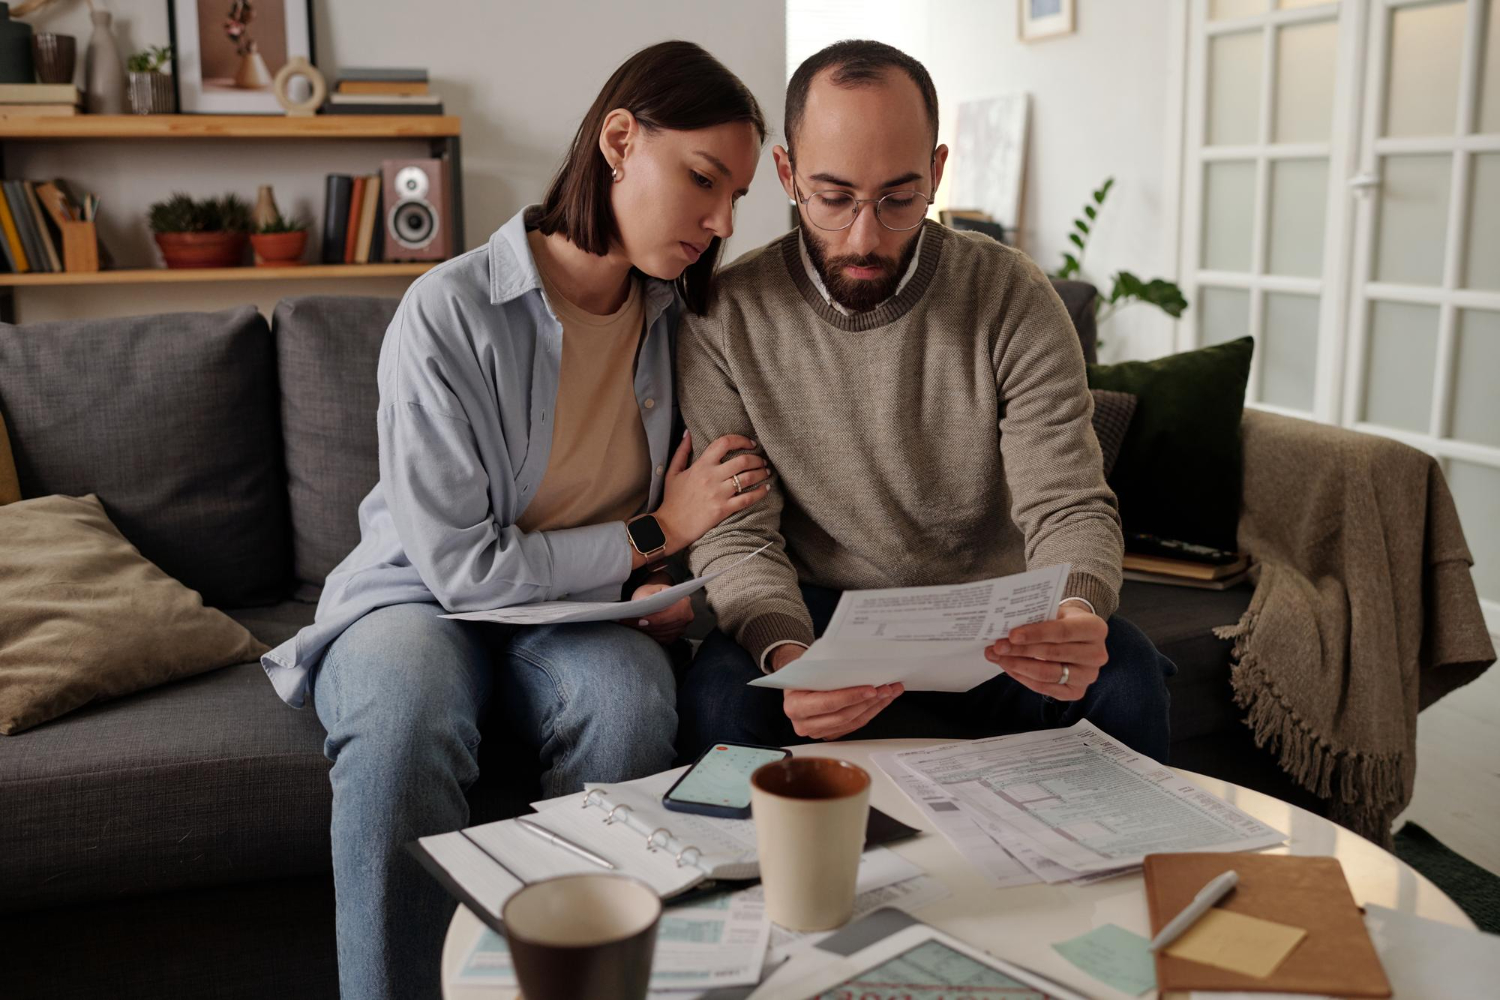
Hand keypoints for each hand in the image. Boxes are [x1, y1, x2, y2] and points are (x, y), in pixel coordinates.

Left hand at [618, 579, 692, 644]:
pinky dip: (649, 636)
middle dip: (648, 626)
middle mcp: (686, 616)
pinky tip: (639, 631)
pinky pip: (662, 640)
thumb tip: (641, 611)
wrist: (657, 598)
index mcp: (683, 602)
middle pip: (666, 626)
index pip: (671, 613)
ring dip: (647, 632)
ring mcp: (682, 628)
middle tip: (630, 624)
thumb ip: (646, 599)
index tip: (641, 621)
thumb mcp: (648, 591)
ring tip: (631, 627)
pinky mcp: (675, 636)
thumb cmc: (653, 593)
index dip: (656, 619)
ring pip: (663, 634)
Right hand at [654, 431, 772, 552]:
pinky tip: (766, 489)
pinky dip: (760, 492)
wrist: (670, 526)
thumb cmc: (672, 499)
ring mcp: (719, 494)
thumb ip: (681, 451)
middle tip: (762, 460)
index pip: (724, 443)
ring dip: (761, 473)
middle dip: (757, 458)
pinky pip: (748, 498)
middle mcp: (712, 477)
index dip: (741, 440)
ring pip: (748, 478)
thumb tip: (688, 433)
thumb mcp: (673, 472)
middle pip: (742, 460)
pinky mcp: (724, 509)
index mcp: (701, 465)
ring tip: (766, 472)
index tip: (750, 443)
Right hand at [773, 645, 903, 739]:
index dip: (851, 697)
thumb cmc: (803, 672)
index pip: (828, 703)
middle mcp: (803, 723)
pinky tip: (881, 701)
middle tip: (886, 688)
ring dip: (874, 707)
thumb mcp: (808, 668)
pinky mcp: (830, 733)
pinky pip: (854, 725)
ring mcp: (817, 731)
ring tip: (889, 692)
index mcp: (795, 706)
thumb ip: (826, 671)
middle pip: (843, 715)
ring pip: (852, 722)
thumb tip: (857, 665)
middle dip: (868, 701)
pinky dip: (870, 712)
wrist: (795, 681)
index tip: (871, 689)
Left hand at [984, 602, 1107, 700]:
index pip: (1062, 632)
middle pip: (1052, 654)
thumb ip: (1038, 618)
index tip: (1011, 635)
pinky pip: (1045, 688)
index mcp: (1095, 628)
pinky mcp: (1077, 692)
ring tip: (998, 657)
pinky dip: (1023, 678)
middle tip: (997, 647)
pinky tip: (1009, 668)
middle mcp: (1097, 654)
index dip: (1035, 634)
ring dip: (1018, 666)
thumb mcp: (1056, 612)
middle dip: (1020, 651)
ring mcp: (1088, 676)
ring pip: (1047, 674)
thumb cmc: (1063, 620)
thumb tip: (1005, 628)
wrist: (1079, 635)